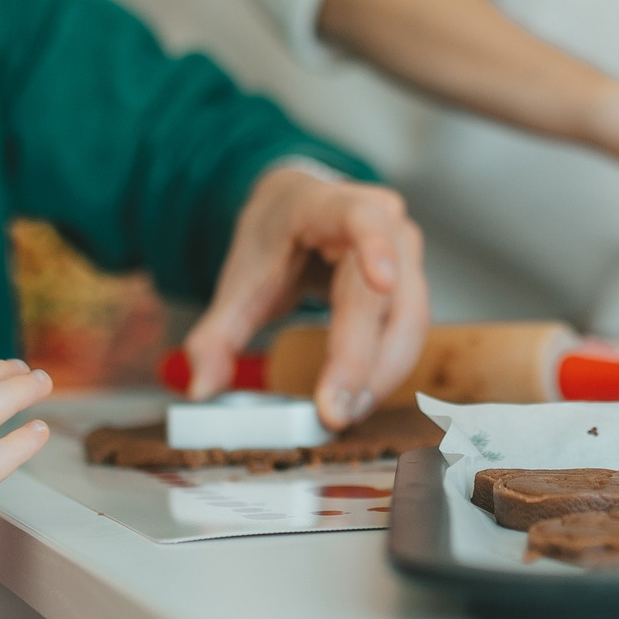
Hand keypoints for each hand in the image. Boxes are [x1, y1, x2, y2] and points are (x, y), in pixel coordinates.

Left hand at [182, 168, 428, 429]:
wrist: (298, 212)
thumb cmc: (275, 240)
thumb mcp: (240, 279)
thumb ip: (217, 335)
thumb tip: (203, 388)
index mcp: (329, 205)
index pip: (361, 217)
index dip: (376, 246)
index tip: (383, 280)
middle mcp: (383, 221)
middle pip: (383, 293)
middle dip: (361, 358)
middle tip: (333, 412)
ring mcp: (406, 251)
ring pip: (410, 320)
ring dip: (380, 375)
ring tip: (342, 413)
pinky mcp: (415, 282)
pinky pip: (410, 332)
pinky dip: (386, 371)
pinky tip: (358, 398)